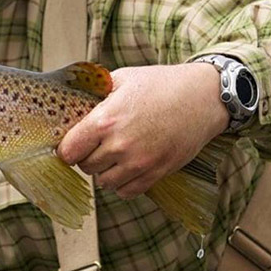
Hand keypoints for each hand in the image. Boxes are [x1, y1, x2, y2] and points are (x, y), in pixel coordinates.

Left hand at [56, 63, 228, 197]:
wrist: (204, 97)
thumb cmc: (161, 84)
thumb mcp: (122, 78)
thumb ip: (95, 94)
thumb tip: (72, 103)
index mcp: (105, 120)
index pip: (69, 151)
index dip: (67, 148)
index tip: (72, 144)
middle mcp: (120, 145)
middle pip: (85, 167)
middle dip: (87, 157)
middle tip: (97, 145)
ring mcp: (140, 162)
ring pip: (104, 183)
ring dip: (105, 171)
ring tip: (113, 155)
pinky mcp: (157, 173)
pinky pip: (127, 192)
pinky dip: (123, 184)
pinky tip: (127, 167)